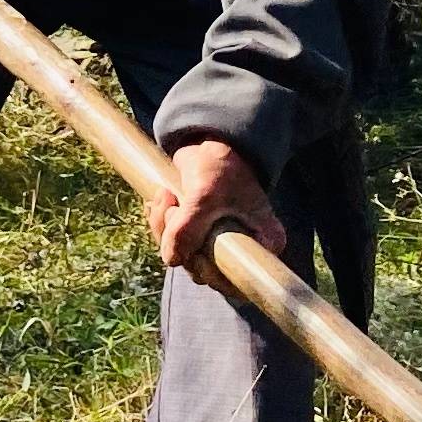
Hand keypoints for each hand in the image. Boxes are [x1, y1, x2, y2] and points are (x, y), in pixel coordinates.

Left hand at [152, 139, 285, 272]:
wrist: (209, 140)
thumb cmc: (220, 164)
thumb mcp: (205, 195)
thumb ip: (187, 228)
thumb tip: (171, 260)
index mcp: (263, 242)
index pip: (239, 280)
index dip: (210, 272)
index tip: (194, 252)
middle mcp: (244, 247)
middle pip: (204, 269)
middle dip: (179, 242)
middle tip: (173, 205)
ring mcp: (218, 241)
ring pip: (184, 257)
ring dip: (164, 229)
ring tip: (165, 196)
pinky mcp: (198, 233)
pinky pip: (174, 243)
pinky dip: (160, 224)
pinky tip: (158, 201)